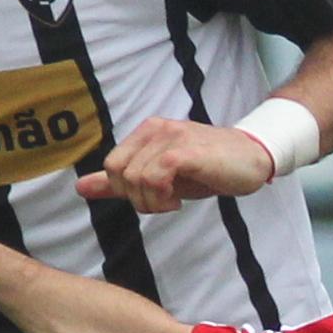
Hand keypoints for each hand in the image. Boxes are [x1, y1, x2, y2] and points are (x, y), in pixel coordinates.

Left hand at [86, 114, 283, 211]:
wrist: (252, 158)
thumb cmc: (208, 168)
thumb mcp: (159, 177)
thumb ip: (120, 182)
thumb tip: (80, 189)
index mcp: (146, 132)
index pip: (111, 166)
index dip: (125, 191)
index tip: (152, 198)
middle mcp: (155, 129)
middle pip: (118, 173)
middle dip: (136, 198)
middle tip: (162, 203)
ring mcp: (169, 137)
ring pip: (134, 178)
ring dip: (151, 201)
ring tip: (173, 201)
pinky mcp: (184, 151)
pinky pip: (154, 177)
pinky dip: (161, 197)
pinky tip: (177, 199)